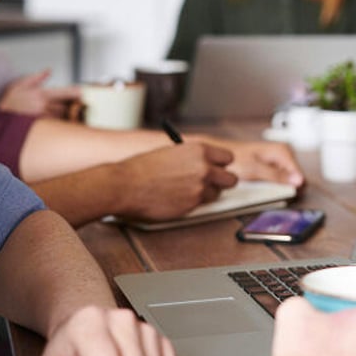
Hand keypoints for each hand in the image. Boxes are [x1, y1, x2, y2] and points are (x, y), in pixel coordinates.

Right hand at [0, 69, 80, 117]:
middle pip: (67, 105)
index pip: (64, 92)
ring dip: (70, 114)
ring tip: (76, 112)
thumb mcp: (20, 85)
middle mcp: (44, 106)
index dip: (76, 92)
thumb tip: (48, 70)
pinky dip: (64, 122)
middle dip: (75, 105)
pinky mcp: (44, 126)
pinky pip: (58, 124)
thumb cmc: (10, 102)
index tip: (85, 92)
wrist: (0, 119)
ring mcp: (44, 117)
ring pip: (64, 116)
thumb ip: (37, 77)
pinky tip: (68, 122)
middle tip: (83, 103)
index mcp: (41, 94)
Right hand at [115, 143, 237, 219]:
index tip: (216, 169)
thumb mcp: (172, 153)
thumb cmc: (142, 168)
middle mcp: (204, 167)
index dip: (221, 165)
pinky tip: (177, 198)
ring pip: (217, 194)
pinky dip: (193, 203)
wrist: (124, 185)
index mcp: (199, 150)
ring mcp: (200, 187)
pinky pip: (201, 205)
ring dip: (206, 194)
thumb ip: (192, 159)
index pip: (227, 158)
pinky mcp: (192, 204)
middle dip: (222, 182)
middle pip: (230, 179)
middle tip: (210, 184)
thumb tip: (207, 165)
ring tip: (186, 191)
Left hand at [214, 139, 304, 186]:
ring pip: (288, 183)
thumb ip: (277, 176)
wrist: (221, 158)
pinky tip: (262, 189)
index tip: (284, 196)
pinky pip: (279, 183)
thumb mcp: (255, 169)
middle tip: (270, 194)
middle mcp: (284, 156)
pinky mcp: (273, 171)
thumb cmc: (234, 159)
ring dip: (278, 190)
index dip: (293, 189)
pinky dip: (272, 189)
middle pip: (295, 181)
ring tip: (263, 190)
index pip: (300, 176)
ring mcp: (279, 163)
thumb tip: (298, 181)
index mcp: (283, 152)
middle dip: (285, 190)